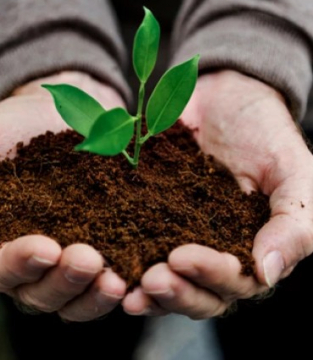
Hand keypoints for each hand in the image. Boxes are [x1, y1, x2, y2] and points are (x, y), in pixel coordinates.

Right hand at [0, 72, 127, 320]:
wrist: (53, 108)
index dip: (20, 263)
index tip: (46, 247)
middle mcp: (24, 267)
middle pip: (38, 295)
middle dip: (62, 281)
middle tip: (88, 259)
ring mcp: (63, 265)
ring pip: (73, 302)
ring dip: (92, 296)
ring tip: (114, 279)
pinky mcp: (101, 253)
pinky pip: (105, 287)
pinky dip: (117, 290)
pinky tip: (133, 280)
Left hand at [123, 70, 312, 318]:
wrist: (219, 97)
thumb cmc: (265, 134)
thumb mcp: (293, 170)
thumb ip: (295, 222)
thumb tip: (267, 273)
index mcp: (251, 254)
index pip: (235, 283)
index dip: (210, 276)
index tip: (181, 257)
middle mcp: (211, 258)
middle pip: (195, 295)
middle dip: (174, 293)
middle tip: (150, 279)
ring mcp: (173, 243)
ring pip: (162, 285)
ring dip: (145, 292)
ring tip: (124, 287)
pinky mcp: (141, 225)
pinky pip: (129, 252)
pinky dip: (118, 262)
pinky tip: (101, 265)